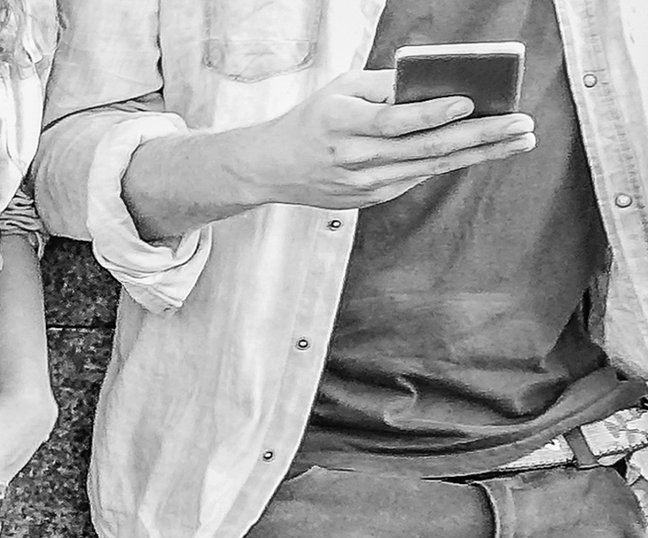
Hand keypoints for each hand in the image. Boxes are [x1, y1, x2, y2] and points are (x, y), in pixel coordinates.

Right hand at [222, 71, 538, 211]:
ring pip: (432, 166)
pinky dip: (452, 161)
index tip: (469, 101)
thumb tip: (439, 86)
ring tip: (518, 139)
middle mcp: (354, 157)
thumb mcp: (340, 90)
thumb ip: (386, 86)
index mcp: (342, 122)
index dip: (433, 113)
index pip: (394, 120)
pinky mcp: (372, 197)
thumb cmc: (312, 118)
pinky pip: (419, 176)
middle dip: (480, 134)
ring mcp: (364, 183)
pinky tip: (482, 150)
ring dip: (481, 152)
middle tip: (520, 123)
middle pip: (426, 147)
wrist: (271, 166)